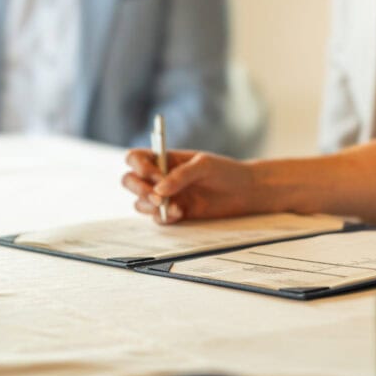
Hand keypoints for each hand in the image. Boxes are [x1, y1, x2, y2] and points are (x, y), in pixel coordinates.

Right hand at [122, 149, 254, 222]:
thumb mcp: (204, 165)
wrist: (245, 192)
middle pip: (130, 181)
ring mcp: (166, 196)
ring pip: (140, 202)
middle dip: (138, 189)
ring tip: (174, 207)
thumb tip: (159, 190)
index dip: (137, 165)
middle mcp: (160, 177)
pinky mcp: (174, 213)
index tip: (152, 174)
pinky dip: (163, 217)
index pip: (136, 158)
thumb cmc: (225, 172)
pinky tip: (180, 213)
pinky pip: (156, 218)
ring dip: (150, 205)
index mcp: (165, 159)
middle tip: (157, 196)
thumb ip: (181, 176)